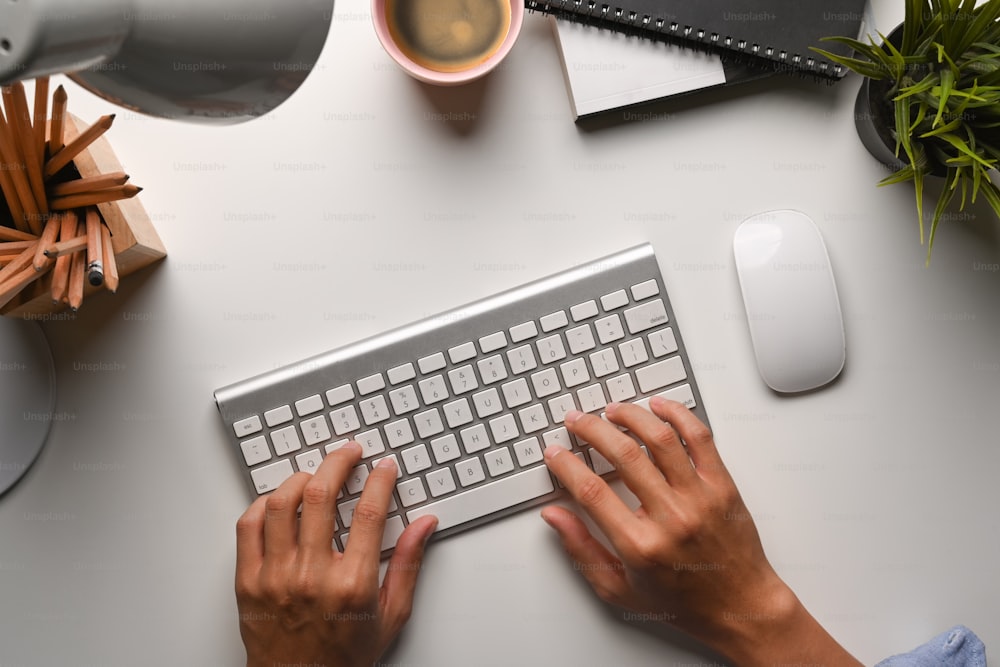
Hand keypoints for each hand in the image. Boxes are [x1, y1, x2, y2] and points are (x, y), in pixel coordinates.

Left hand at [235, 442, 437, 666]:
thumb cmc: (344, 655)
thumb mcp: (392, 614)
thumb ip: (410, 564)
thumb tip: (424, 524)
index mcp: (352, 584)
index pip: (370, 513)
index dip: (380, 480)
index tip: (384, 467)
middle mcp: (312, 575)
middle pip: (322, 495)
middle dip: (339, 461)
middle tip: (349, 452)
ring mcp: (276, 576)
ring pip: (282, 504)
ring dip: (301, 478)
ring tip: (314, 473)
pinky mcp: (249, 581)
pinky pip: (249, 526)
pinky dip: (263, 504)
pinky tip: (279, 501)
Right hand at [542, 399, 860, 666]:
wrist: (742, 608)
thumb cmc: (683, 602)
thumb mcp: (619, 589)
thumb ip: (582, 550)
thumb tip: (554, 516)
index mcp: (641, 545)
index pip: (592, 492)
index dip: (566, 466)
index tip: (555, 452)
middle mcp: (671, 518)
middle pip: (623, 456)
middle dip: (592, 430)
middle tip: (576, 420)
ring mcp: (700, 499)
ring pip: (661, 439)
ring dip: (631, 416)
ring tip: (613, 410)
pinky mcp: (723, 487)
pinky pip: (701, 439)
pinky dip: (679, 415)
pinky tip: (660, 407)